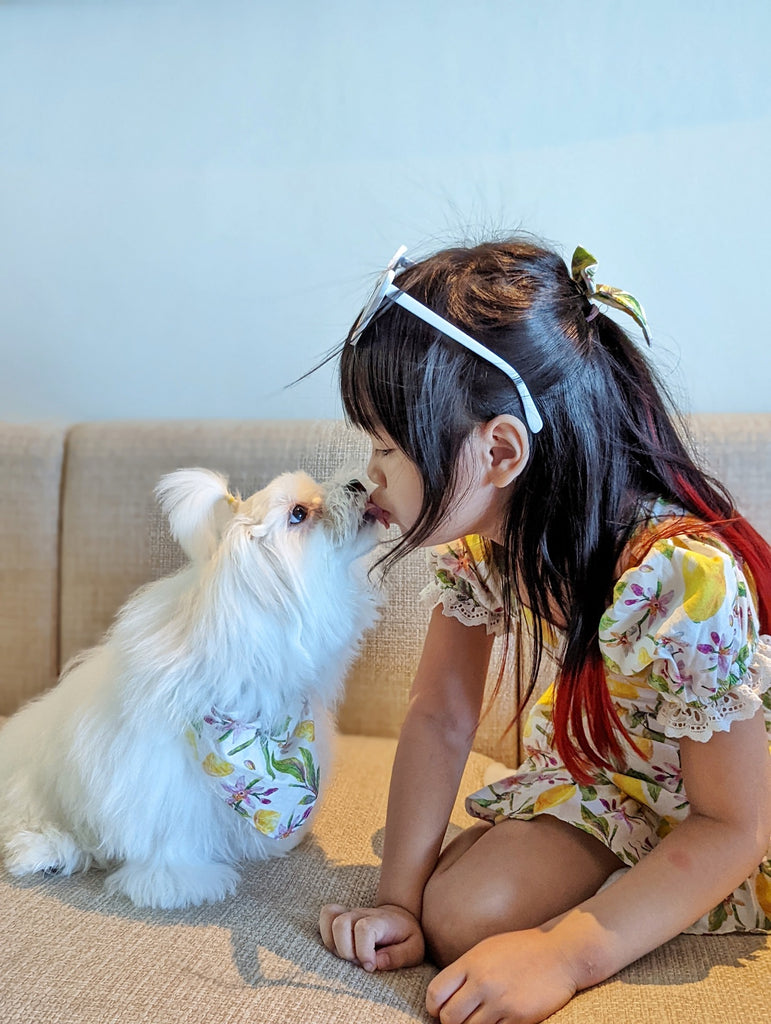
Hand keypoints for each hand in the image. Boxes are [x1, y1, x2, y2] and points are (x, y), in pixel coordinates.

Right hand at [319, 902, 424, 971]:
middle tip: (359, 962)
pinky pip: (325, 916)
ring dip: (334, 944)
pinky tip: (340, 948)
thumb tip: (377, 963)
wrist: (401, 918)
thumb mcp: (414, 949)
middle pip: (341, 923)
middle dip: (345, 950)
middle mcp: (362, 914)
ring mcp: (350, 913)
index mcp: (381, 921)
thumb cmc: (406, 937)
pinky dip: (326, 934)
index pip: (364, 928)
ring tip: (350, 955)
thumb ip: (399, 956)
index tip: (370, 967)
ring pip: (330, 918)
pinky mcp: (341, 915)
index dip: (363, 951)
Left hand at [425, 930, 577, 1023]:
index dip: (433, 1007)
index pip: (436, 992)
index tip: (439, 1011)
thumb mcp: (487, 949)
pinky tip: (497, 1022)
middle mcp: (483, 982)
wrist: (560, 952)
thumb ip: (466, 971)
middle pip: (449, 1017)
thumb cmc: (522, 950)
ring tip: (478, 1021)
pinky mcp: (519, 1018)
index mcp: (471, 962)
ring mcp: (501, 1002)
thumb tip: (444, 996)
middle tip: (459, 1021)